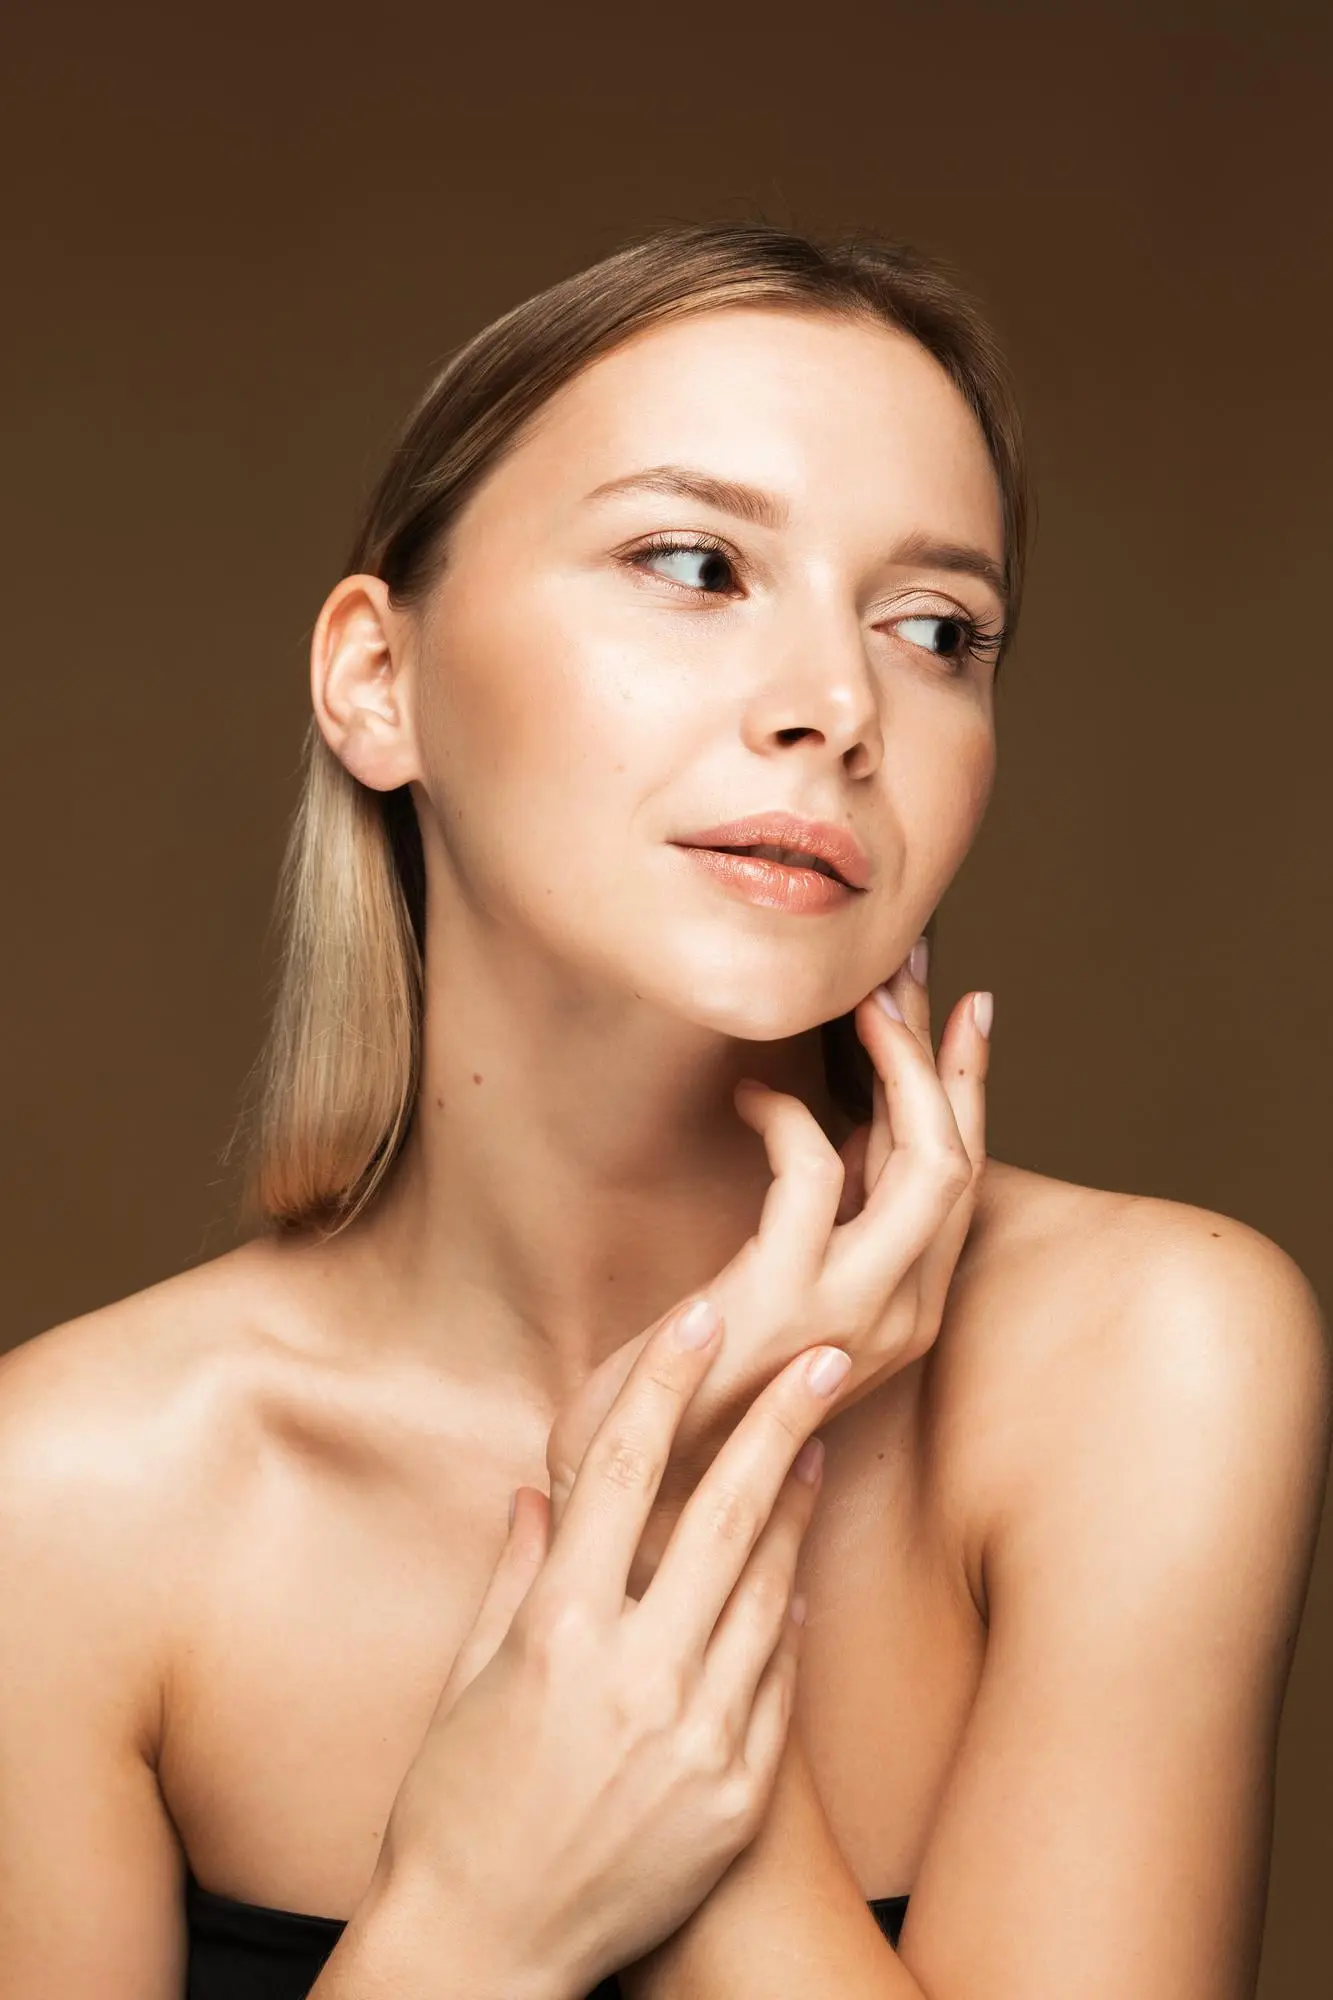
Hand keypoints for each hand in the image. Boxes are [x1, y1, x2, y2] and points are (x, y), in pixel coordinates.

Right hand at [369, 1298, 844, 1999]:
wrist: (487, 1953)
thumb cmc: (455, 1810)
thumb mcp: (464, 1684)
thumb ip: (512, 1579)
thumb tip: (538, 1494)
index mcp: (556, 1632)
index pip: (619, 1472)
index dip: (664, 1383)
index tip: (702, 1318)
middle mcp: (634, 1674)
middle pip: (722, 1512)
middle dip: (778, 1420)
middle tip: (827, 1356)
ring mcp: (697, 1736)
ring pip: (767, 1588)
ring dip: (797, 1508)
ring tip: (820, 1445)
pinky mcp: (736, 1795)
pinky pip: (778, 1681)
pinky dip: (789, 1616)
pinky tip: (801, 1571)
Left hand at [546, 946, 989, 1593]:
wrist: (631, 1480)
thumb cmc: (698, 1379)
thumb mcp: (789, 1286)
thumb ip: (834, 1220)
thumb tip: (855, 1118)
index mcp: (909, 1310)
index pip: (964, 1176)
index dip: (966, 1084)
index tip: (962, 1003)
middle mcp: (905, 1315)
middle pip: (960, 1157)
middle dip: (937, 1056)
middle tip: (904, 974)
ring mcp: (856, 1314)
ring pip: (922, 1159)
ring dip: (893, 1067)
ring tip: (853, 1007)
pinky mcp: (788, 1301)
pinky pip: (815, 1170)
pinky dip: (784, 1116)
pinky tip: (746, 1096)